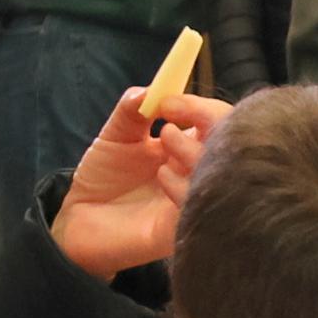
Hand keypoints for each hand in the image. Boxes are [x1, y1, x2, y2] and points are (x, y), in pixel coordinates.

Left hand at [48, 86, 225, 281]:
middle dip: (208, 120)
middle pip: (237, 141)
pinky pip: (200, 202)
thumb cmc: (103, 179)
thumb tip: (151, 90)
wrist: (80, 220)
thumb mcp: (116, 135)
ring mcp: (198, 199)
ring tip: (162, 148)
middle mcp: (201, 171)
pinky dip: (182, 183)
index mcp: (190, 145)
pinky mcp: (188, 226)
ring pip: (222, 170)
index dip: (200, 107)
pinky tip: (161, 179)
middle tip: (170, 118)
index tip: (168, 102)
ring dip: (190, 150)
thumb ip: (133, 109)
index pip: (220, 121)